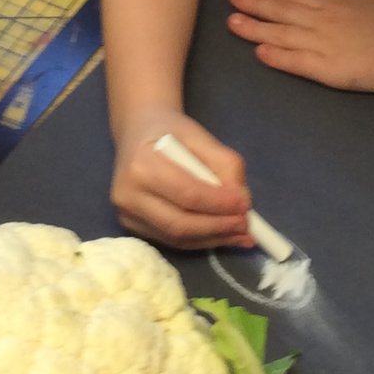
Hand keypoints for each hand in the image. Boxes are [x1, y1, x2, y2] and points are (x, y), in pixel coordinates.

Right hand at [110, 109, 252, 249]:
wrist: (136, 134)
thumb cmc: (169, 131)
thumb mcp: (200, 136)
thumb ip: (224, 164)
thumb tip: (242, 202)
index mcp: (141, 164)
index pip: (186, 193)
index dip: (219, 204)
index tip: (245, 205)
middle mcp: (128, 194)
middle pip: (179, 224)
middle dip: (218, 227)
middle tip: (246, 225)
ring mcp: (127, 215)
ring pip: (177, 238)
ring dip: (214, 239)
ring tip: (241, 234)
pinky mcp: (133, 227)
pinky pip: (173, 241)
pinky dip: (202, 241)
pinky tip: (224, 236)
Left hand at [226, 0, 373, 90]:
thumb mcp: (372, 2)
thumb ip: (351, 5)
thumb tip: (344, 5)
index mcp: (334, 3)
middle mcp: (322, 21)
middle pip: (281, 11)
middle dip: (255, 5)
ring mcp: (323, 44)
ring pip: (281, 34)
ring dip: (256, 29)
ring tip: (234, 23)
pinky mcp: (328, 69)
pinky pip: (296, 62)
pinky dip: (276, 57)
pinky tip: (259, 53)